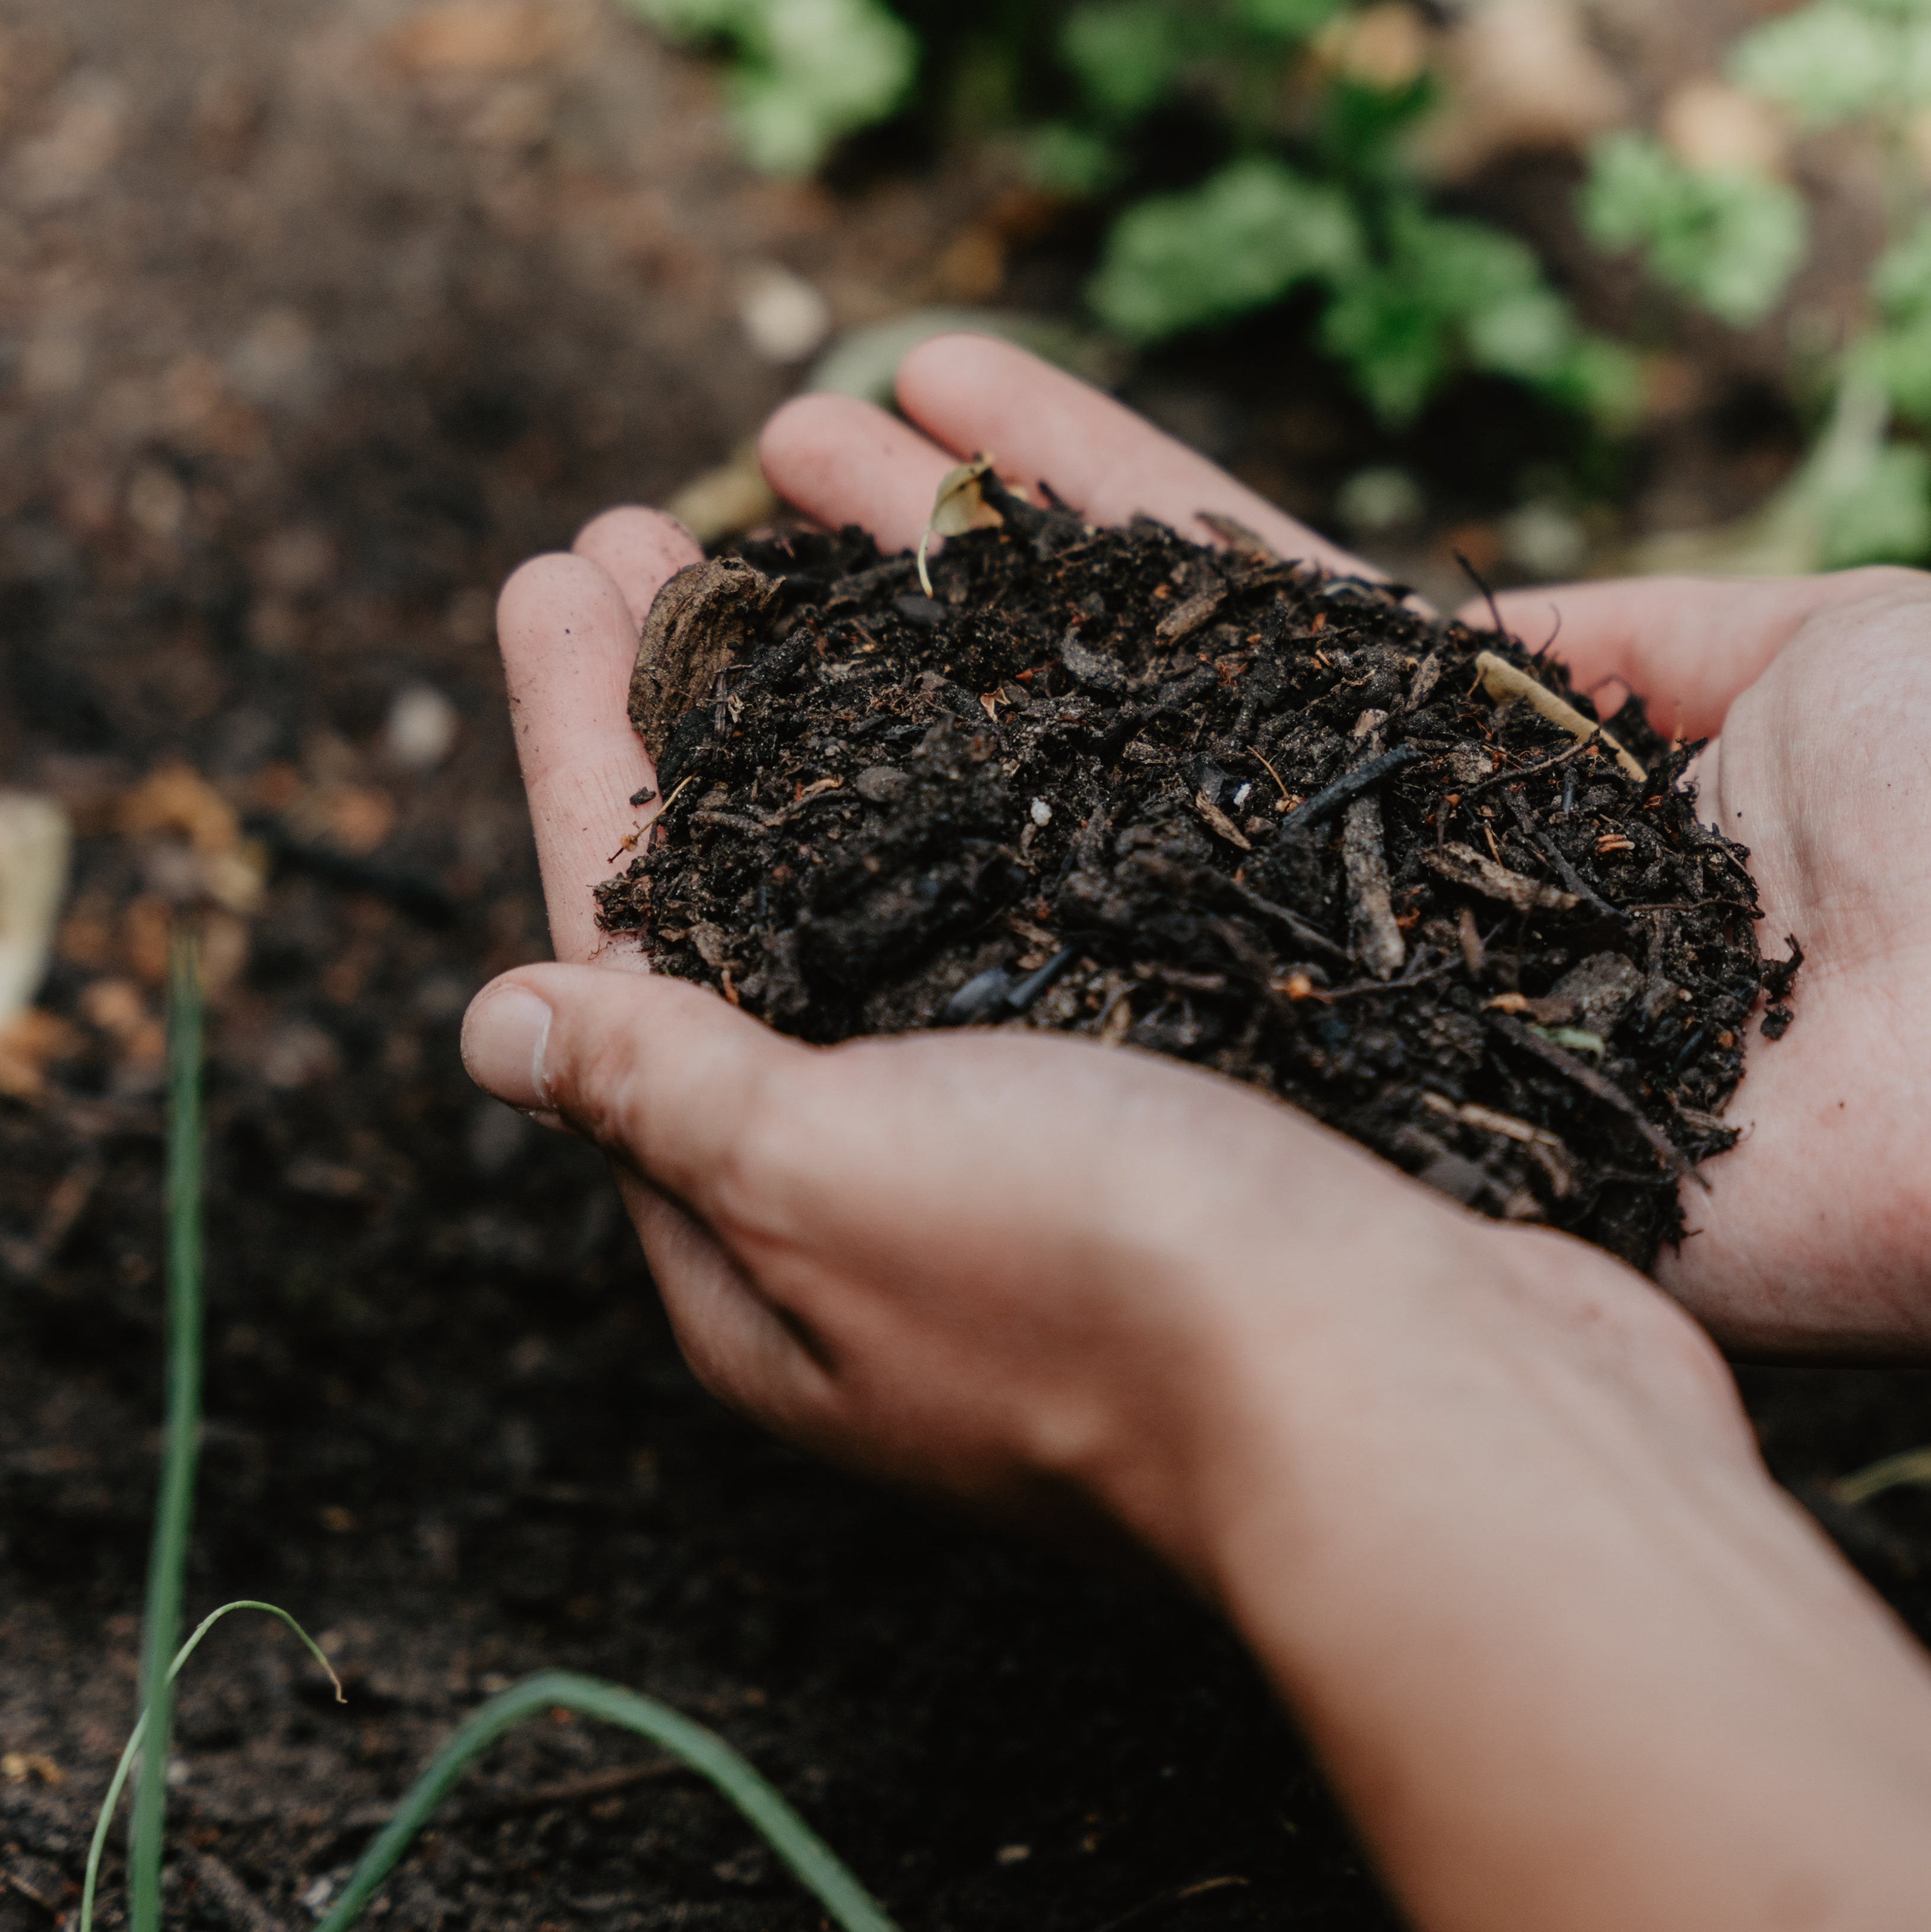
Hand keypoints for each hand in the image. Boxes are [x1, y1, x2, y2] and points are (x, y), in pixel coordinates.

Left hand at [465, 437, 1748, 1580]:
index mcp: (768, 1254)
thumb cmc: (1117, 1293)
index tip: (555, 567)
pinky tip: (1015, 697)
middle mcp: (893, 1207)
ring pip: (914, 898)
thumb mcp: (835, 1183)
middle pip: (755, 913)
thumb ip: (668, 1092)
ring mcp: (1051, 1163)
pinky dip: (1009, 790)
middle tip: (655, 524)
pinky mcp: (1202, 1116)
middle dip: (695, 719)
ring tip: (809, 561)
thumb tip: (491, 1025)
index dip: (585, 750)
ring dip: (844, 727)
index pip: (624, 956)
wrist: (1439, 1407)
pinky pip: (1058, 915)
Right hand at [758, 337, 1930, 1367]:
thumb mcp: (1818, 634)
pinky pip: (1185, 993)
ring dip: (927, 684)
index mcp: (1492, 750)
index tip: (930, 381)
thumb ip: (1632, 627)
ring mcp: (1364, 994)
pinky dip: (1026, 903)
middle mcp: (1387, 877)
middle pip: (1119, 695)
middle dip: (948, 567)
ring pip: (1100, 825)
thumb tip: (1505, 616)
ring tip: (746, 550)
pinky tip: (850, 808)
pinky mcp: (1385, 1114)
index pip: (1241, 588)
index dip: (1083, 482)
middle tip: (767, 455)